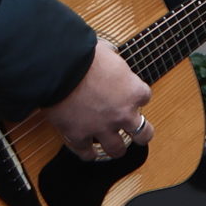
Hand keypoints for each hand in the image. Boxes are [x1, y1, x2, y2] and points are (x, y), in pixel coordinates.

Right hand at [45, 41, 152, 161]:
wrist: (60, 68)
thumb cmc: (84, 55)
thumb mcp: (106, 51)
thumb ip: (111, 58)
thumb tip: (107, 52)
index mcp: (133, 91)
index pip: (144, 97)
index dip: (135, 96)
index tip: (128, 95)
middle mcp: (123, 113)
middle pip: (143, 133)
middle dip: (142, 134)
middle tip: (138, 133)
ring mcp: (102, 128)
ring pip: (117, 149)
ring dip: (116, 148)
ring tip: (114, 148)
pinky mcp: (79, 136)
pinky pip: (86, 152)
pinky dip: (87, 154)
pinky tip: (88, 153)